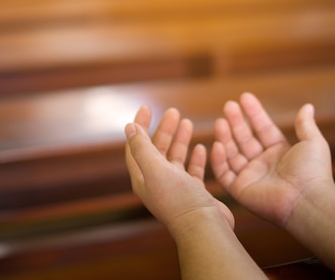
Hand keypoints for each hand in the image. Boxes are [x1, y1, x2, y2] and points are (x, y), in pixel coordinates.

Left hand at [125, 105, 234, 234]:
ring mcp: (176, 188)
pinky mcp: (194, 193)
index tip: (147, 107)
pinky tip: (201, 146)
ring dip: (180, 139)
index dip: (140, 126)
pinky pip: (192, 170)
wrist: (204, 227)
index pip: (136, 146)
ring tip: (187, 121)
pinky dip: (195, 157)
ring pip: (175, 157)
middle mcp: (157, 183)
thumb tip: (129, 127)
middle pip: (157, 149)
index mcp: (143, 178)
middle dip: (163, 129)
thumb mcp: (155, 169)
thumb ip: (142, 147)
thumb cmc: (178, 199)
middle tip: (173, 111)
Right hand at [210, 92, 333, 227]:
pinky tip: (217, 144)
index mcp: (279, 152)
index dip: (254, 113)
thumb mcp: (313, 143)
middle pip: (244, 138)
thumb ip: (305, 125)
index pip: (262, 129)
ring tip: (221, 121)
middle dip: (236, 122)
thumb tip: (307, 106)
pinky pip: (224, 173)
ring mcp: (250, 176)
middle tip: (228, 105)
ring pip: (232, 153)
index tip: (245, 97)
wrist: (307, 201)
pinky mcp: (239, 190)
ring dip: (225, 136)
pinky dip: (219, 159)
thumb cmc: (314, 173)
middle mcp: (262, 163)